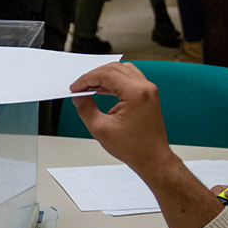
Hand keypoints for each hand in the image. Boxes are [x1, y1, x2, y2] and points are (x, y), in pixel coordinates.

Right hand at [69, 62, 176, 178]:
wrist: (152, 158)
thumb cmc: (133, 147)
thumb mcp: (100, 128)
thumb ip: (85, 108)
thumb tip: (78, 97)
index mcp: (136, 93)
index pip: (106, 75)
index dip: (86, 79)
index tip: (75, 88)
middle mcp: (145, 88)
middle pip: (114, 68)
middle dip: (93, 75)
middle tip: (79, 87)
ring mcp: (149, 90)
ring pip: (122, 70)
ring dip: (104, 76)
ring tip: (89, 87)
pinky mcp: (148, 95)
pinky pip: (129, 78)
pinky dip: (114, 81)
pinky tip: (102, 89)